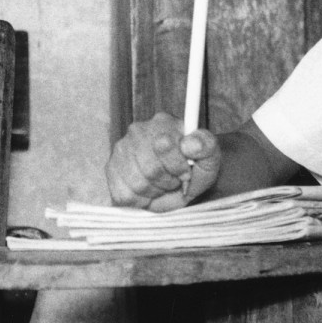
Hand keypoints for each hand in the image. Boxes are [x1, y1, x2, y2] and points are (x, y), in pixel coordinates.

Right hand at [106, 112, 220, 210]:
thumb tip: (190, 144)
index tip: (186, 172)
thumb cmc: (194, 170)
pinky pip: (124, 194)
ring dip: (154, 191)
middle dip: (167, 181)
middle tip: (173, 180)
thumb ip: (206, 146)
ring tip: (161, 185)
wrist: (181, 185)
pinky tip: (148, 191)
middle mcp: (137, 131)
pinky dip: (140, 200)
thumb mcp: (210, 158)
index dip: (178, 167)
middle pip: (150, 169)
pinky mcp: (111, 170)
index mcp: (163, 122)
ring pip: (137, 184)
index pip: (164, 144)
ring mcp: (121, 150)